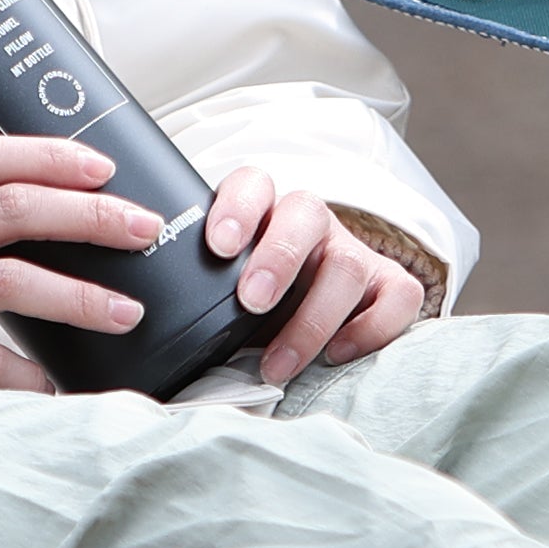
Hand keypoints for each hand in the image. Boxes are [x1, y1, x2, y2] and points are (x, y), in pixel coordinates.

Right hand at [0, 136, 165, 407]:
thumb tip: (27, 214)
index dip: (47, 155)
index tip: (102, 168)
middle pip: (9, 209)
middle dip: (89, 216)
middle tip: (141, 229)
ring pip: (8, 281)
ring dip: (80, 296)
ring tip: (126, 311)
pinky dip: (27, 376)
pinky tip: (54, 384)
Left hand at [201, 170, 427, 388]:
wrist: (300, 319)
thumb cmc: (249, 306)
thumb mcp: (219, 293)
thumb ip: (198, 300)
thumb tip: (148, 337)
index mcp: (263, 212)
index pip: (254, 184)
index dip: (238, 209)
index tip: (218, 247)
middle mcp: (310, 225)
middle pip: (307, 213)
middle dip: (279, 258)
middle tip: (251, 303)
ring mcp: (352, 252)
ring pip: (349, 263)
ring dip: (313, 317)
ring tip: (278, 363)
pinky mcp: (388, 285)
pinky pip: (400, 295)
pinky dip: (371, 329)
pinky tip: (336, 355)